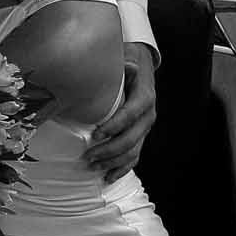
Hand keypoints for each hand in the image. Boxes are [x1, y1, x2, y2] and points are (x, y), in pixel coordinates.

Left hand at [80, 43, 156, 181]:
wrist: (141, 66)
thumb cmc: (128, 62)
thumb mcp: (126, 58)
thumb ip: (124, 64)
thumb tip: (126, 65)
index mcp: (145, 97)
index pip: (130, 115)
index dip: (114, 126)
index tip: (95, 134)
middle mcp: (148, 115)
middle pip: (131, 139)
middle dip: (108, 150)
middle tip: (88, 156)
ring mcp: (145, 128)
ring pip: (132, 151)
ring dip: (112, 162)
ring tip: (92, 166)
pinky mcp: (140, 136)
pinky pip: (134, 157)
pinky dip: (121, 168)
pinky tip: (108, 177)